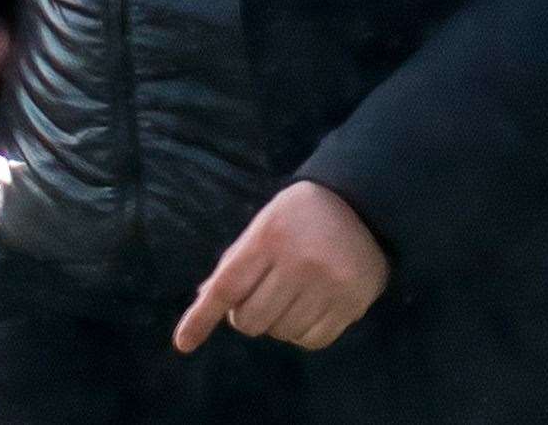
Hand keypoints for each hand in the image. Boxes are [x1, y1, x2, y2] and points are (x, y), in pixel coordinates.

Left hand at [173, 180, 389, 353]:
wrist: (364, 205)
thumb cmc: (302, 215)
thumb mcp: (266, 223)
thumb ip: (237, 259)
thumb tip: (204, 296)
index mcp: (270, 235)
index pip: (227, 285)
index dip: (202, 317)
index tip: (182, 343)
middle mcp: (298, 261)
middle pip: (250, 319)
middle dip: (246, 315)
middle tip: (260, 294)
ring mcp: (327, 284)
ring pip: (280, 333)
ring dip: (277, 322)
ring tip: (291, 294)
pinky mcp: (351, 303)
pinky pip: (311, 341)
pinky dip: (302, 332)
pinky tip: (310, 306)